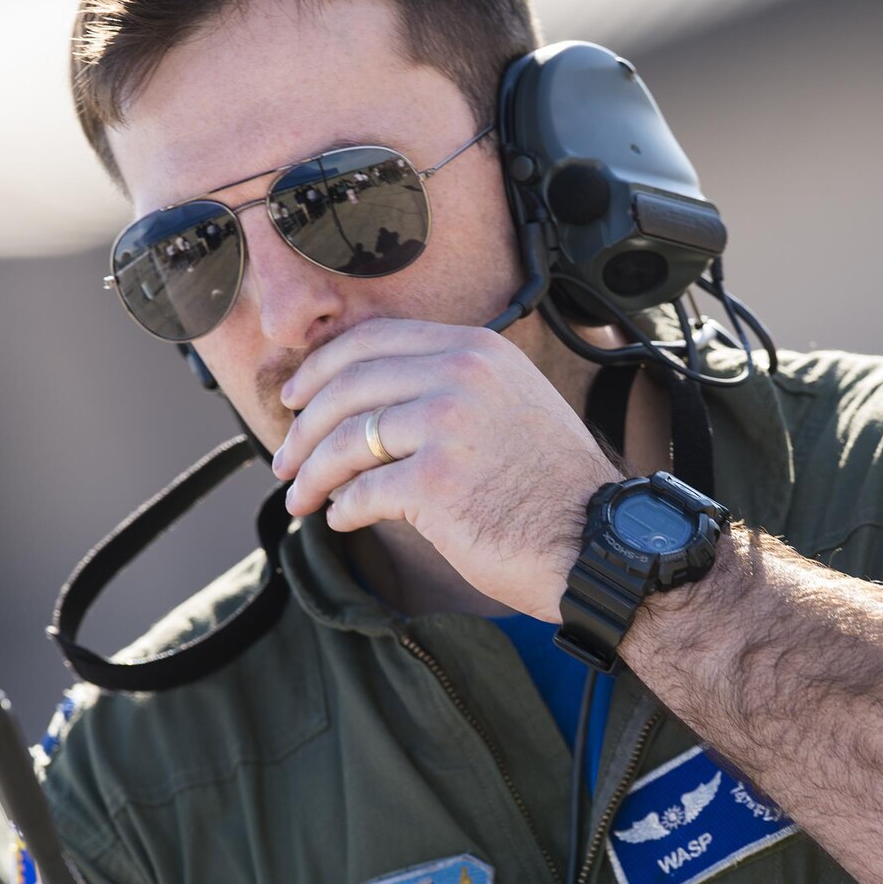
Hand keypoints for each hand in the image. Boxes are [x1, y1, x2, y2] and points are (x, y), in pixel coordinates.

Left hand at [272, 318, 620, 620]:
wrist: (598, 543)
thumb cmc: (550, 488)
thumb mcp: (508, 405)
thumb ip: (448, 387)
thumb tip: (365, 401)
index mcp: (475, 349)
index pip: (372, 340)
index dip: (319, 368)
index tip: (294, 398)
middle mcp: (462, 374)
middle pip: (347, 386)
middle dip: (302, 427)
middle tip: (284, 461)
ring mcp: (449, 424)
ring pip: (345, 440)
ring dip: (311, 473)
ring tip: (301, 498)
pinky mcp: (438, 481)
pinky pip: (363, 491)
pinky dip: (342, 509)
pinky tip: (342, 520)